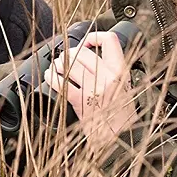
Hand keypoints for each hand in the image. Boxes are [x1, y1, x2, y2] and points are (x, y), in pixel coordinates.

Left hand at [43, 31, 133, 149]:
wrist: (121, 140)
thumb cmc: (122, 115)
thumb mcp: (126, 87)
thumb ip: (114, 71)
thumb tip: (95, 54)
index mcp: (121, 72)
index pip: (109, 41)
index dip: (94, 37)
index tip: (87, 43)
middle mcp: (108, 78)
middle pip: (83, 52)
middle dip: (70, 52)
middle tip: (66, 58)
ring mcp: (93, 90)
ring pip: (69, 65)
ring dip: (58, 63)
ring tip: (56, 67)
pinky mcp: (80, 103)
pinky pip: (61, 83)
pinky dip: (51, 77)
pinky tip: (50, 76)